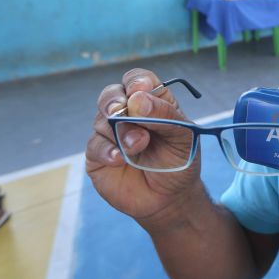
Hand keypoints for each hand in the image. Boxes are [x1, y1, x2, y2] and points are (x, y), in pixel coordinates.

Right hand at [86, 69, 202, 225]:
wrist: (171, 198)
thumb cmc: (180, 161)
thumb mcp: (183, 136)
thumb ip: (164, 116)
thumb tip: (137, 100)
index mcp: (151, 102)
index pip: (137, 80)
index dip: (136, 81)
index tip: (140, 90)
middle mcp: (127, 114)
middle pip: (111, 94)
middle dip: (114, 100)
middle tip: (120, 110)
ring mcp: (110, 134)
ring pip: (102, 120)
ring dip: (121, 132)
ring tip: (139, 146)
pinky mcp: (98, 156)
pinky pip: (95, 145)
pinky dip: (107, 150)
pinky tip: (119, 159)